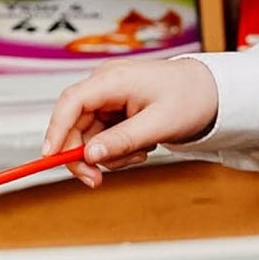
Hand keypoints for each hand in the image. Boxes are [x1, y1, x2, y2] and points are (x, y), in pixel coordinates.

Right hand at [43, 58, 218, 186]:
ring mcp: (108, 97)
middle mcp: (105, 84)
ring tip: (141, 153)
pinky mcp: (114, 109)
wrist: (209, 91)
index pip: (71, 103)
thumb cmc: (189, 98)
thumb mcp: (158, 124)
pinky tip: (140, 147)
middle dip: (83, 155)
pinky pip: (102, 136)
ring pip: (88, 135)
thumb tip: (90, 156)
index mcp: (113, 79)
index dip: (55, 130)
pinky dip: (117, 149)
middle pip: (74, 124)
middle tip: (95, 181)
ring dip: (108, 154)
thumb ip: (122, 140)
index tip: (49, 157)